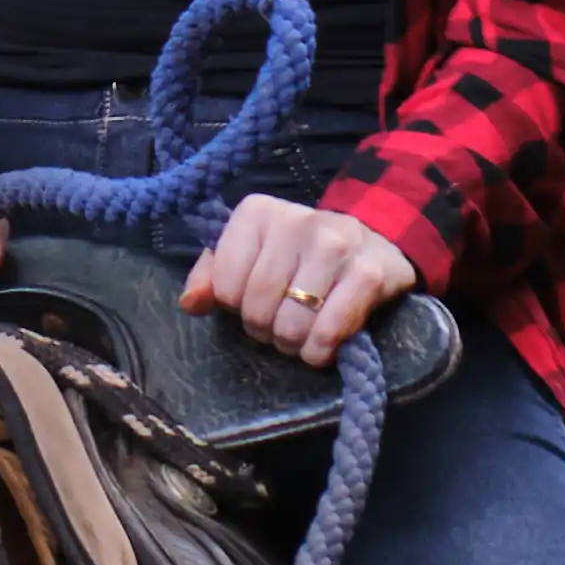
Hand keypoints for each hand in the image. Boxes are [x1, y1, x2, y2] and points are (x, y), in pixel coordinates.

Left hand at [187, 193, 415, 366]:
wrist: (374, 242)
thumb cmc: (299, 253)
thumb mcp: (250, 253)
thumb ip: (212, 275)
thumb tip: (190, 303)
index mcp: (257, 212)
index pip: (224, 285)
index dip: (235, 306)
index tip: (253, 301)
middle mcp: (296, 221)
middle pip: (256, 307)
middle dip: (264, 330)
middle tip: (278, 324)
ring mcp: (335, 245)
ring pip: (290, 325)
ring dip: (292, 344)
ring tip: (300, 333)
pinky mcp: (368, 274)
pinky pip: (328, 333)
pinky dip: (319, 352)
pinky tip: (322, 347)